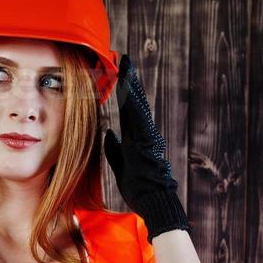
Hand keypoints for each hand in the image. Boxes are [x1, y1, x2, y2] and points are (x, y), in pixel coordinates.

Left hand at [103, 54, 191, 242]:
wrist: (155, 203)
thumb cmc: (140, 190)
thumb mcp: (121, 167)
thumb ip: (114, 150)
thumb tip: (107, 133)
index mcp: (135, 139)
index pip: (127, 111)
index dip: (122, 93)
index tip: (117, 75)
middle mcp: (142, 134)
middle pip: (134, 102)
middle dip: (129, 80)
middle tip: (123, 59)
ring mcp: (147, 137)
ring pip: (138, 106)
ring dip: (132, 85)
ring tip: (127, 65)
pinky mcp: (149, 142)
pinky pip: (140, 119)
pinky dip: (135, 104)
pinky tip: (130, 90)